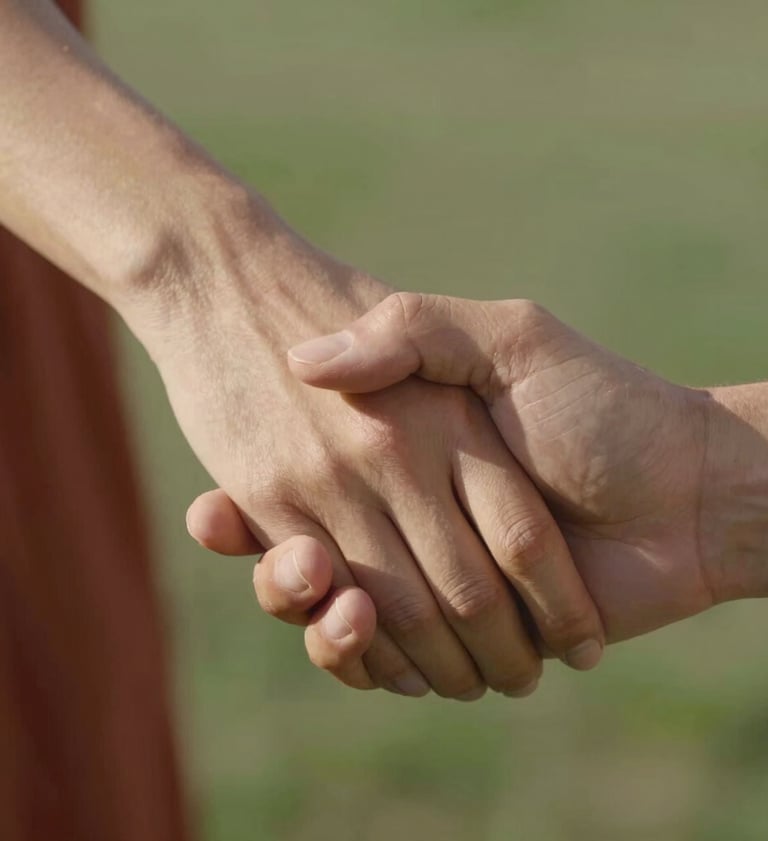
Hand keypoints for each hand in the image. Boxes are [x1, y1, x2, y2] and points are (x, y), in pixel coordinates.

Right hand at [142, 219, 605, 700]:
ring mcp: (436, 576)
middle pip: (310, 561)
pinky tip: (346, 631)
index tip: (213, 511)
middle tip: (262, 552)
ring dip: (307, 617)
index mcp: (407, 452)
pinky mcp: (468, 632)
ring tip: (307, 592)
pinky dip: (361, 659)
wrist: (690, 489)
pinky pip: (393, 657)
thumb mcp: (506, 340)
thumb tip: (308, 360)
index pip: (301, 485)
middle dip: (276, 572)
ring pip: (341, 612)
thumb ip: (416, 333)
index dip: (249, 509)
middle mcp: (411, 516)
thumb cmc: (601, 404)